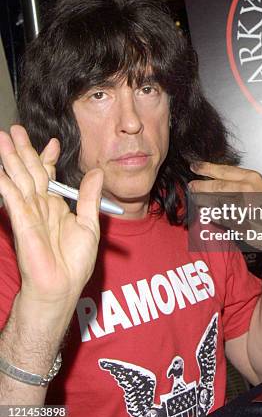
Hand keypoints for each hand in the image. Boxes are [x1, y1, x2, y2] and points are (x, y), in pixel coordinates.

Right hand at [0, 125, 102, 306]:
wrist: (62, 287)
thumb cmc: (74, 263)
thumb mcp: (89, 223)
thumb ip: (89, 197)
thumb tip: (97, 172)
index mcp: (56, 205)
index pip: (49, 175)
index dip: (48, 158)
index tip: (52, 142)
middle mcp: (40, 205)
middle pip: (29, 171)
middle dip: (22, 149)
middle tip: (14, 130)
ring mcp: (29, 211)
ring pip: (19, 177)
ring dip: (10, 157)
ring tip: (2, 138)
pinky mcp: (22, 220)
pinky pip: (12, 196)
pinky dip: (5, 181)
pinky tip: (0, 168)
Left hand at [188, 162, 261, 253]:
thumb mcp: (257, 186)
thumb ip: (237, 181)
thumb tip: (212, 177)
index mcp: (251, 177)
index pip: (223, 170)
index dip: (206, 168)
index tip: (195, 166)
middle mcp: (247, 189)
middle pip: (217, 185)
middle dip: (200, 186)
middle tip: (191, 186)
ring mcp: (243, 206)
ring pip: (215, 201)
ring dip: (202, 201)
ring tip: (196, 199)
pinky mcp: (239, 222)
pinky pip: (218, 216)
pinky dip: (210, 214)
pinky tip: (206, 212)